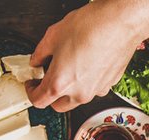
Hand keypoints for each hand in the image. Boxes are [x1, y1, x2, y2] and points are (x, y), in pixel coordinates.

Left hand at [26, 0, 148, 111]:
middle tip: (48, 79)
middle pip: (59, 106)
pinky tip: (87, 64)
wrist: (118, 24)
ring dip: (70, 90)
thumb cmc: (89, 28)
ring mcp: (96, 91)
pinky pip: (93, 89)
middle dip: (51, 96)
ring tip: (70, 67)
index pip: (39, 100)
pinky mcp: (109, 85)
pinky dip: (87, 82)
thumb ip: (40, 53)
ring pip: (77, 99)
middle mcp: (78, 93)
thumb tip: (37, 60)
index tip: (32, 84)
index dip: (31, 92)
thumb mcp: (53, 36)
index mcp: (60, 83)